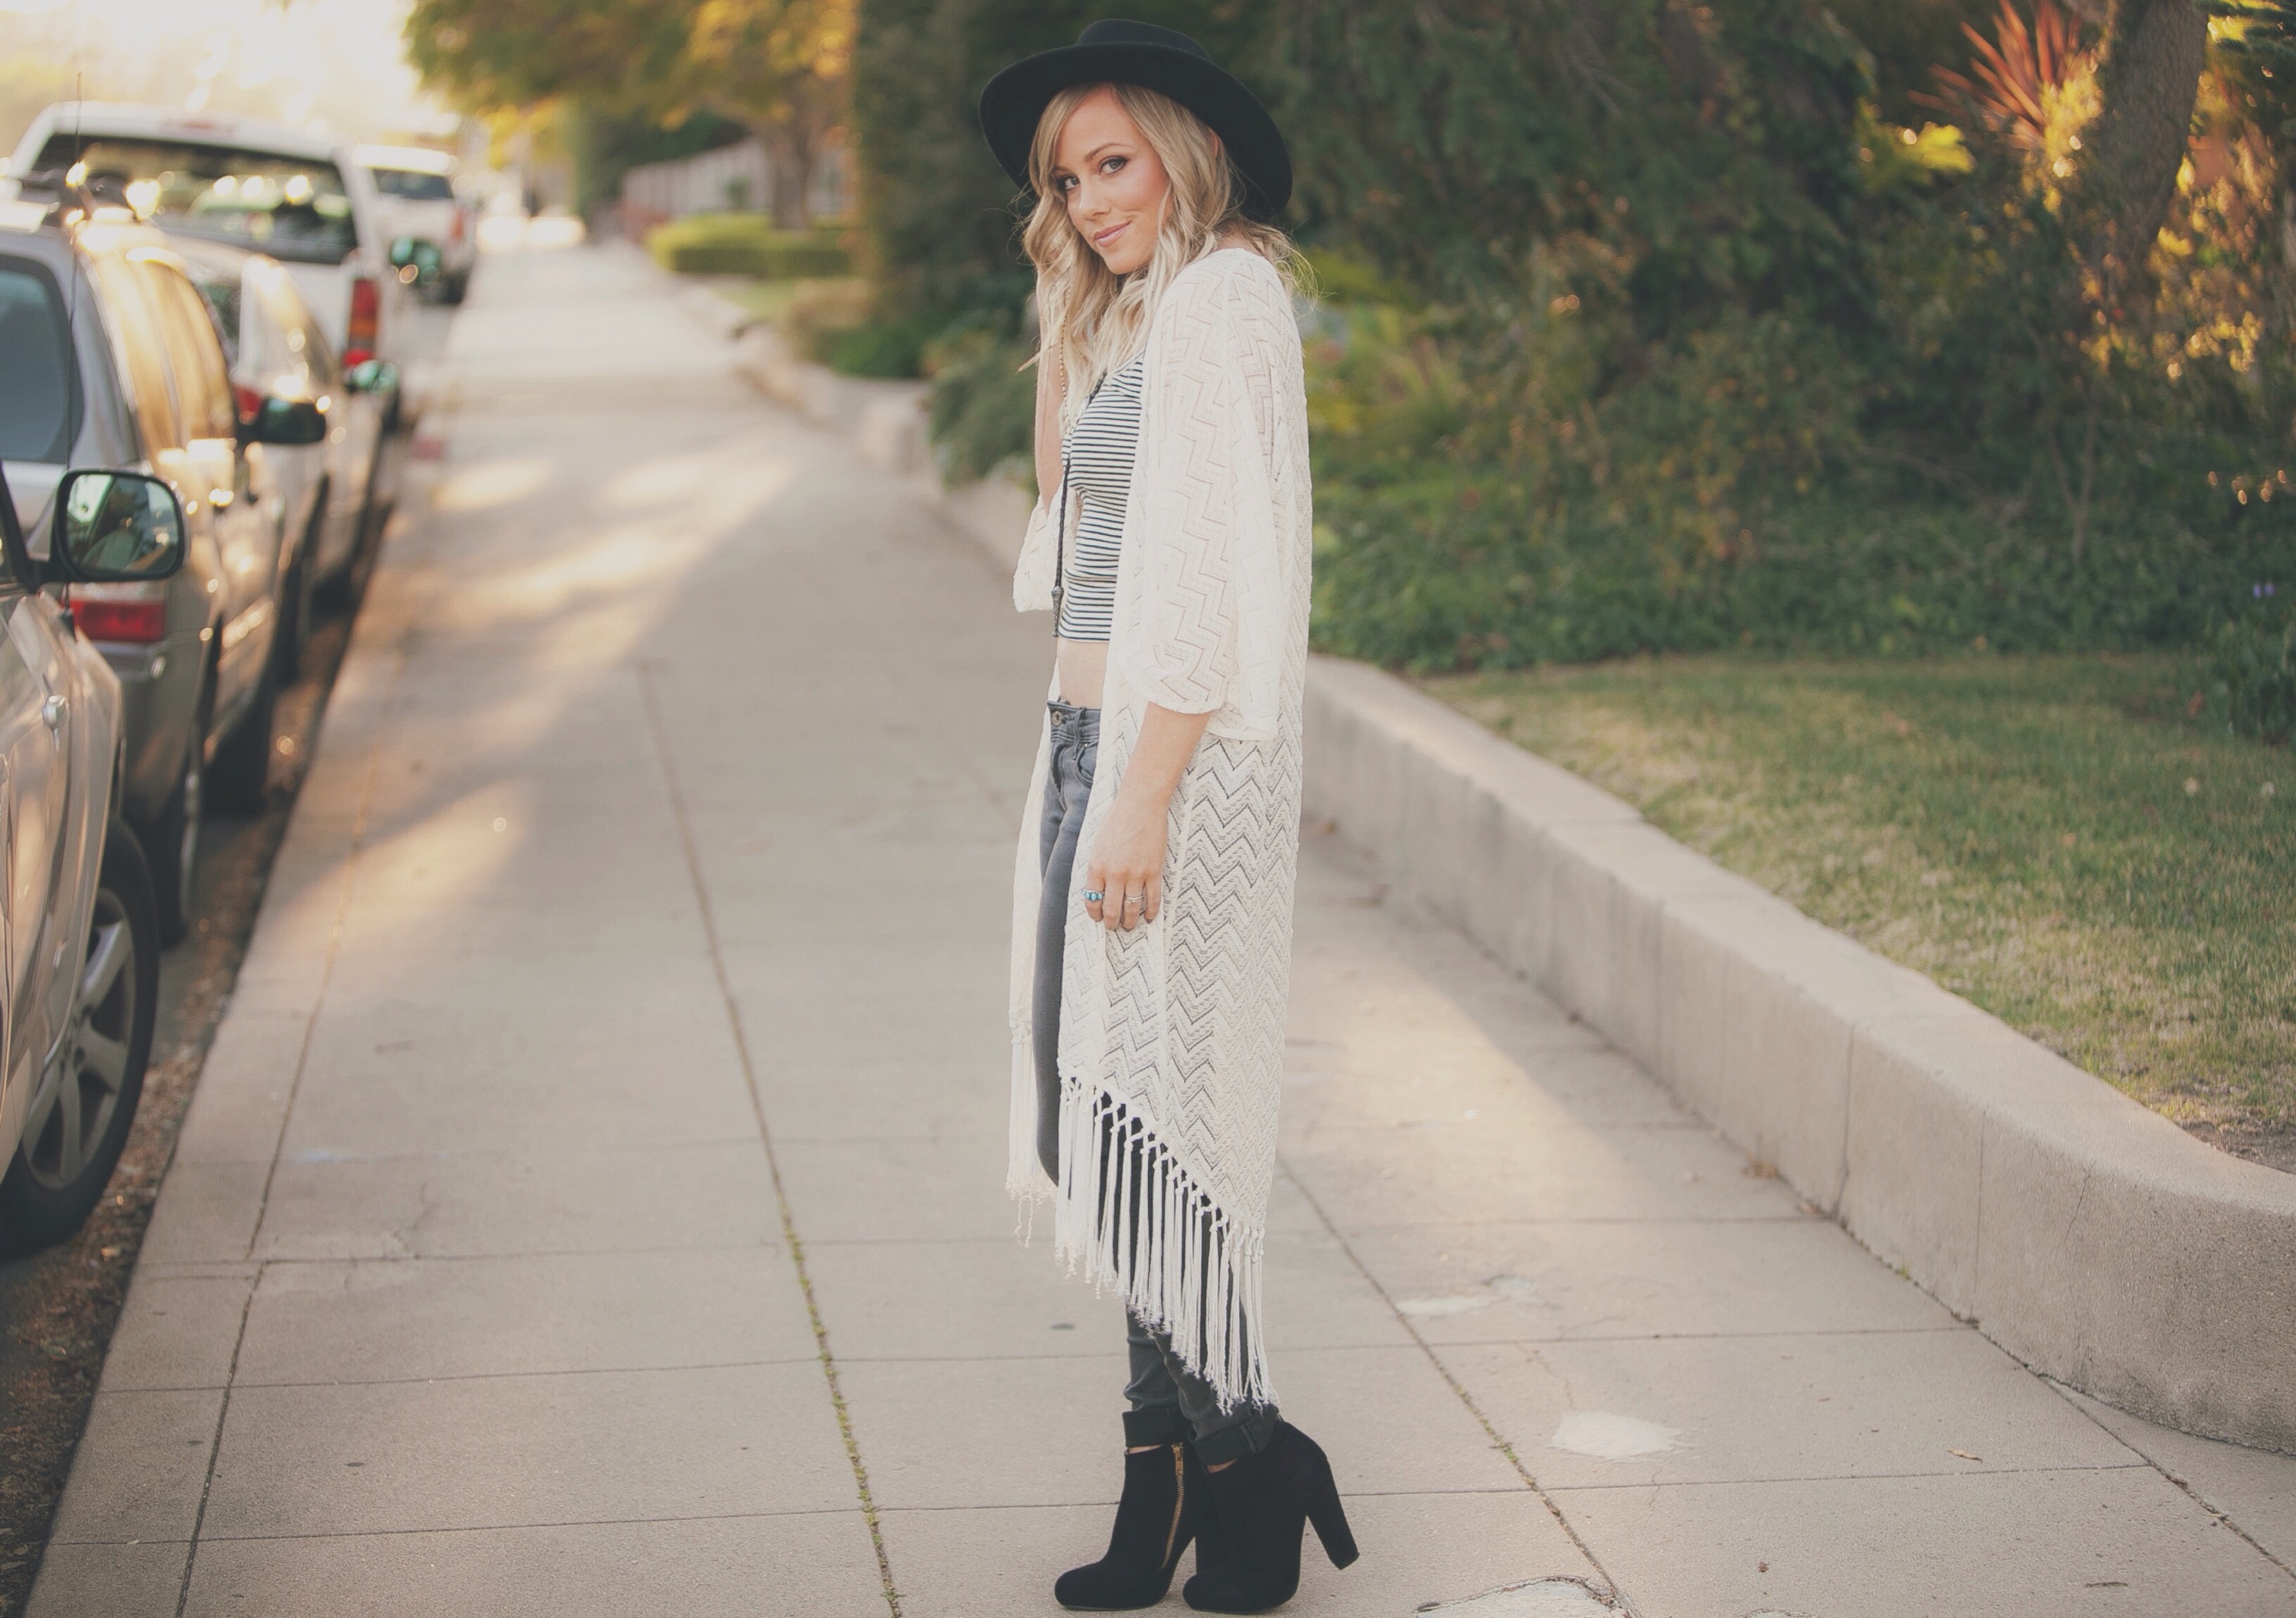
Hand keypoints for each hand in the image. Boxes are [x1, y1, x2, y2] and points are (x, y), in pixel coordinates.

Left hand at [1083, 792, 1165, 931]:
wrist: (1140, 804)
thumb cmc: (1117, 820)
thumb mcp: (1098, 845)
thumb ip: (1098, 868)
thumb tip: (1099, 890)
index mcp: (1096, 867)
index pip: (1092, 901)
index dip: (1095, 914)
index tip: (1098, 918)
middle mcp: (1114, 874)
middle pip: (1111, 910)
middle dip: (1111, 923)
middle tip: (1113, 927)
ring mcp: (1135, 874)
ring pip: (1132, 909)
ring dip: (1130, 921)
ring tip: (1129, 926)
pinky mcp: (1153, 871)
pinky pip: (1153, 899)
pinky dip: (1151, 912)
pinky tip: (1149, 917)